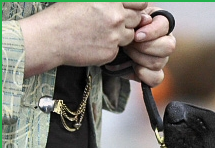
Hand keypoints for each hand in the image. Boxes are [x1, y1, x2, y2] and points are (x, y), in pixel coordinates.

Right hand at [20, 2, 147, 76]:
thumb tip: (132, 6)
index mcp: (110, 0)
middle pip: (137, 19)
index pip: (139, 3)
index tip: (131, 10)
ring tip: (102, 32)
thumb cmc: (64, 15)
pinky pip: (119, 49)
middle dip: (129, 20)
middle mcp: (115, 16)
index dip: (136, 7)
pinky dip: (111, 46)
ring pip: (131, 36)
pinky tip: (96, 42)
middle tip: (112, 22)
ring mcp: (115, 35)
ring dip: (121, 34)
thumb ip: (110, 2)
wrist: (50, 37)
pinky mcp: (111, 52)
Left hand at [120, 7, 176, 86]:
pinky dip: (144, 74)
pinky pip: (157, 78)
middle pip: (168, 47)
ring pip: (159, 62)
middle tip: (130, 45)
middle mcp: (165, 42)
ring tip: (128, 53)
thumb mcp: (127, 18)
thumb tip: (146, 20)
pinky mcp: (154, 74)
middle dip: (146, 47)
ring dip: (139, 58)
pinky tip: (134, 67)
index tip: (136, 36)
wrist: (109, 44)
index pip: (165, 26)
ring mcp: (161, 59)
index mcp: (160, 24)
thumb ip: (137, 17)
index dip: (152, 32)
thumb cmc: (119, 27)